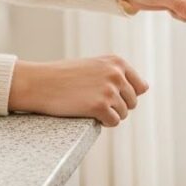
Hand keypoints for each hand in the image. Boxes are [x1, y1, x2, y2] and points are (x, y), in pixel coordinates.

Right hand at [8, 56, 148, 126]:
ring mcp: (109, 90)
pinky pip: (113, 122)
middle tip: (94, 102)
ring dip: (109, 114)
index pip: (140, 87)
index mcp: (117, 62)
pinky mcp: (100, 107)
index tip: (107, 95)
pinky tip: (88, 114)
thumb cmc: (64, 76)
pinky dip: (103, 122)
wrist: (40, 83)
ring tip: (88, 106)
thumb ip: (117, 73)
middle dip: (117, 106)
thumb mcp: (94, 66)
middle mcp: (116, 74)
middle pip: (132, 102)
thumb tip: (145, 88)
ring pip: (124, 113)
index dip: (125, 95)